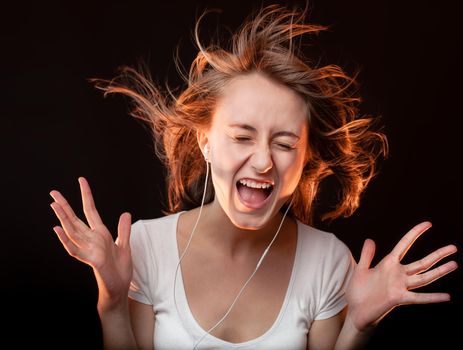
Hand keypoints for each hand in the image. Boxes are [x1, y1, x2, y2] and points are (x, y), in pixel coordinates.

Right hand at [50, 177, 132, 307]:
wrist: (119, 287)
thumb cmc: (119, 268)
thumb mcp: (124, 245)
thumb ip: (123, 229)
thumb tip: (125, 213)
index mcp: (100, 233)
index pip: (90, 210)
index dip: (86, 195)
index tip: (81, 180)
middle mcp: (92, 239)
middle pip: (75, 219)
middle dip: (65, 206)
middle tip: (53, 192)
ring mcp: (89, 248)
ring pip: (72, 231)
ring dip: (63, 218)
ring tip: (54, 204)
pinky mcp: (91, 259)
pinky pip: (75, 249)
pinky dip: (66, 240)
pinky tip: (58, 230)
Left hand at [345, 221, 457, 331]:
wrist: (355, 312)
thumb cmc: (358, 292)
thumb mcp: (361, 270)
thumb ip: (367, 255)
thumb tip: (370, 239)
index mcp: (388, 264)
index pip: (405, 244)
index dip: (415, 233)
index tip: (428, 224)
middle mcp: (398, 274)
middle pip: (422, 262)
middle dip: (437, 254)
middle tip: (454, 248)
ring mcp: (400, 286)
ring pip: (424, 277)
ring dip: (439, 271)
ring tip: (454, 264)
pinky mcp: (398, 298)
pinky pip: (418, 297)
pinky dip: (432, 297)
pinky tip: (446, 296)